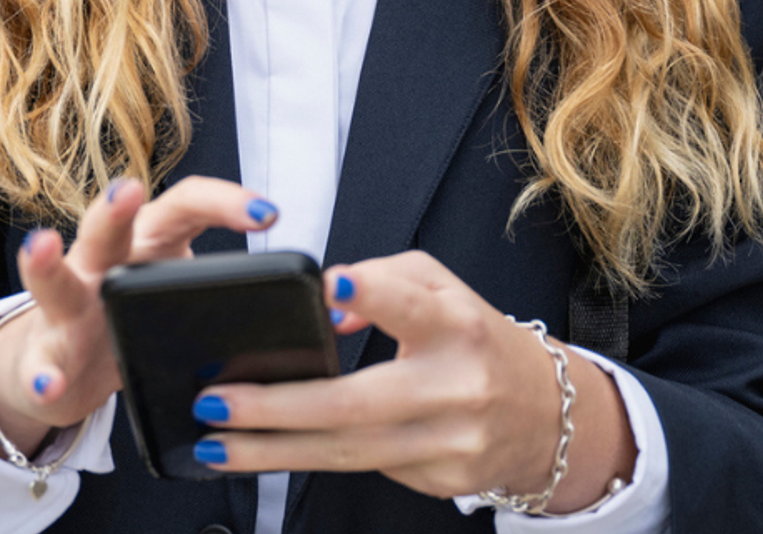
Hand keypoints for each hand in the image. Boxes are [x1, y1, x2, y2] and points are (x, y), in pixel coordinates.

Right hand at [0, 177, 279, 457]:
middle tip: (129, 189)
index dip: (225, 202)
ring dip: (47, 264)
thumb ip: (232, 293)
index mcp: (148, 243)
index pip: (186, 204)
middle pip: (108, 225)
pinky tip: (50, 381)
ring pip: (56, 279)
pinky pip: (43, 364)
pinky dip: (45, 373)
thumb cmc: (136, 324)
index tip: (267, 215)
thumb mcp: (180, 297)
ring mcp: (69, 307)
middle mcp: (102, 263)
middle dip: (116, 205)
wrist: (66, 371)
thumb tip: (321, 308)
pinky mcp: (46, 355)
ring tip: (43, 245)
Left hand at [184, 252, 635, 511]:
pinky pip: (363, 469)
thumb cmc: (478, 338)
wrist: (548, 416)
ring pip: (349, 453)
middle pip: (356, 405)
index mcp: (458, 325)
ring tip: (216, 445)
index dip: (375, 297)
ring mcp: (449, 444)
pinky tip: (266, 456)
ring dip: (273, 452)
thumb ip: (385, 281)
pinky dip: (309, 461)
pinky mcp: (440, 482)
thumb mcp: (443, 287)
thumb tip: (327, 304)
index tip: (333, 289)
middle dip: (275, 408)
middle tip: (215, 402)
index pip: (414, 307)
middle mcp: (456, 388)